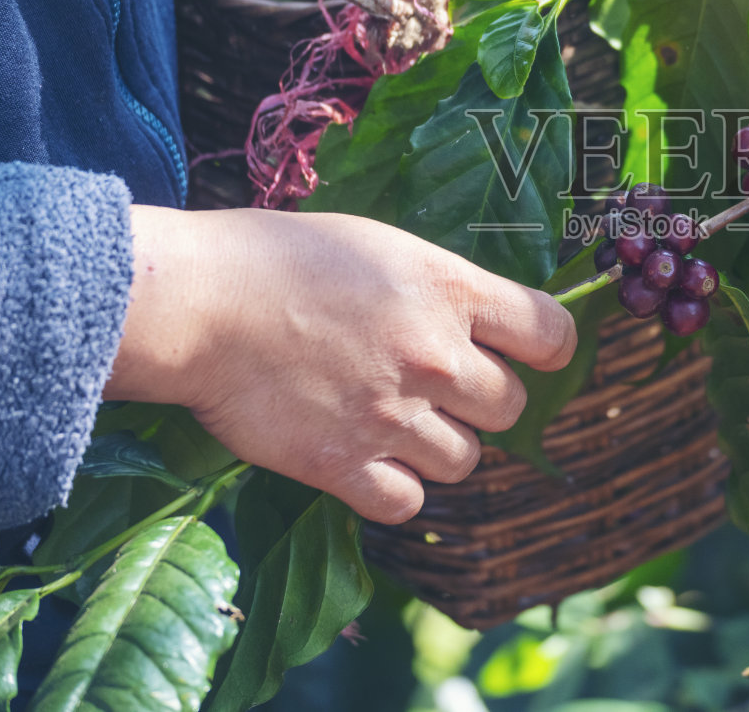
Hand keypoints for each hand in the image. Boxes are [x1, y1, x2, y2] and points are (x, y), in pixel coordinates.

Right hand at [107, 206, 576, 523]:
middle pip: (510, 407)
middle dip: (481, 401)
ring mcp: (392, 415)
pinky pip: (408, 502)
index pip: (550, 333)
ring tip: (392, 421)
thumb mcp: (376, 246)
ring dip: (438, 447)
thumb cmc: (274, 258)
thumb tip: (472, 321)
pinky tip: (367, 461)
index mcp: (447, 289)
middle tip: (436, 388)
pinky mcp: (343, 465)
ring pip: (464, 460)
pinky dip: (394, 489)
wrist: (198, 303)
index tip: (532, 355)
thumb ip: (435, 287)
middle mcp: (434, 356)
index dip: (549, 349)